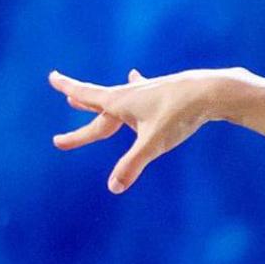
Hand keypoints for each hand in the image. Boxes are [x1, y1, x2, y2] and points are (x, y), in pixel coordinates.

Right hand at [49, 68, 238, 192]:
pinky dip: (136, 85)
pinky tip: (136, 76)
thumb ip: (132, 164)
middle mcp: (131, 93)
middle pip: (99, 105)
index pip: (87, 95)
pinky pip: (143, 89)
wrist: (212, 91)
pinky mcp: (165, 90)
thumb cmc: (180, 115)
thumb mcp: (154, 143)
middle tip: (65, 103)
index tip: (52, 76)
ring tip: (86, 98)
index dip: (69, 88)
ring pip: (118, 96)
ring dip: (101, 99)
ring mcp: (148, 90)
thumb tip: (113, 188)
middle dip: (80, 107)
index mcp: (120, 101)